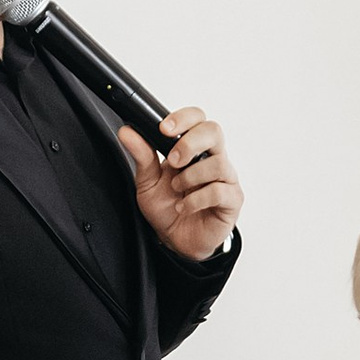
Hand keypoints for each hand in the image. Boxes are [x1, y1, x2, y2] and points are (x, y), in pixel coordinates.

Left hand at [121, 106, 240, 261]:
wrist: (176, 240)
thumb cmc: (167, 208)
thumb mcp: (147, 181)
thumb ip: (142, 156)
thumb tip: (127, 132)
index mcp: (194, 148)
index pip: (197, 119)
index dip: (183, 118)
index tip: (164, 129)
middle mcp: (212, 159)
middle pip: (214, 131)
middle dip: (189, 143)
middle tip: (173, 161)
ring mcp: (225, 179)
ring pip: (218, 163)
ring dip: (190, 176)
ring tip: (177, 189)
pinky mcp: (232, 200)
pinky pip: (220, 191)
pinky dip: (196, 200)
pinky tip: (183, 207)